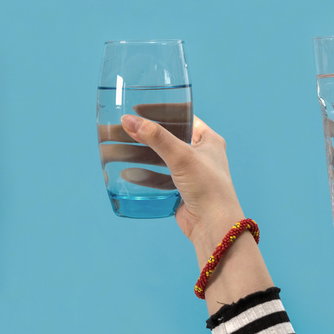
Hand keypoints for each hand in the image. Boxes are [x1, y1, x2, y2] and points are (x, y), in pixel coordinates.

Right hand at [121, 114, 270, 310]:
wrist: (213, 226)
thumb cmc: (208, 187)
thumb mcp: (182, 155)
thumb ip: (155, 137)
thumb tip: (128, 120)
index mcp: (208, 140)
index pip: (183, 117)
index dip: (161, 111)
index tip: (138, 108)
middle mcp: (200, 155)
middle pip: (167, 138)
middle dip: (145, 135)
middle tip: (124, 129)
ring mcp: (190, 174)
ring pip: (160, 159)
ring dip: (141, 155)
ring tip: (119, 149)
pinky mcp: (180, 190)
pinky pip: (158, 178)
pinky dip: (144, 175)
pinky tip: (128, 173)